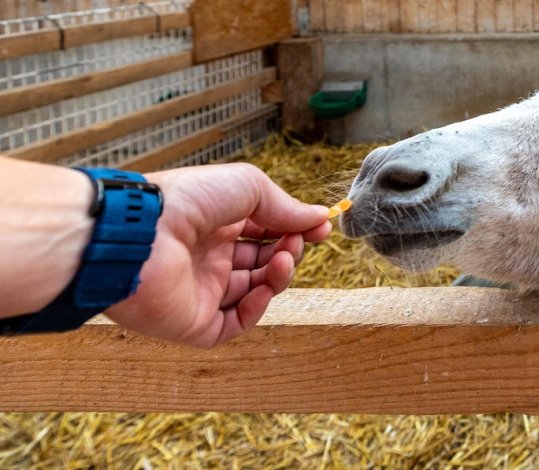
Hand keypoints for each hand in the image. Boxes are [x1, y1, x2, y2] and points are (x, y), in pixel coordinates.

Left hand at [103, 163, 330, 346]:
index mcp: (215, 224)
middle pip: (264, 262)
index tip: (321, 227)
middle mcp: (209, 257)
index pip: (265, 231)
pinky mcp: (194, 322)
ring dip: (279, 276)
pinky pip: (235, 322)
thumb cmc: (184, 202)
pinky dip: (256, 309)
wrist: (138, 236)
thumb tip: (319, 217)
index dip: (294, 229)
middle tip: (298, 242)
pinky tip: (264, 289)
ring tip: (284, 260)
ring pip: (255, 292)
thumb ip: (284, 206)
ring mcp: (202, 291)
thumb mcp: (246, 187)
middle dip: (289, 252)